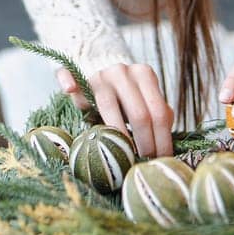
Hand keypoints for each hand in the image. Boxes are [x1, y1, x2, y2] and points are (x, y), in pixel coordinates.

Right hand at [56, 63, 174, 157]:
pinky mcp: (77, 77)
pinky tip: (71, 90)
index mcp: (144, 74)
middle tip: (145, 163)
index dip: (162, 139)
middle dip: (145, 144)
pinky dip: (69, 81)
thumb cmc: (127, 95)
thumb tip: (165, 142)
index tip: (162, 159)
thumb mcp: (146, 98)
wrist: (101, 70)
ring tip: (126, 157)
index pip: (158, 111)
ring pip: (108, 106)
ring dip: (119, 135)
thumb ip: (158, 112)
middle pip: (138, 113)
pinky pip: (70, 77)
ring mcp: (99, 74)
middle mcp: (122, 71)